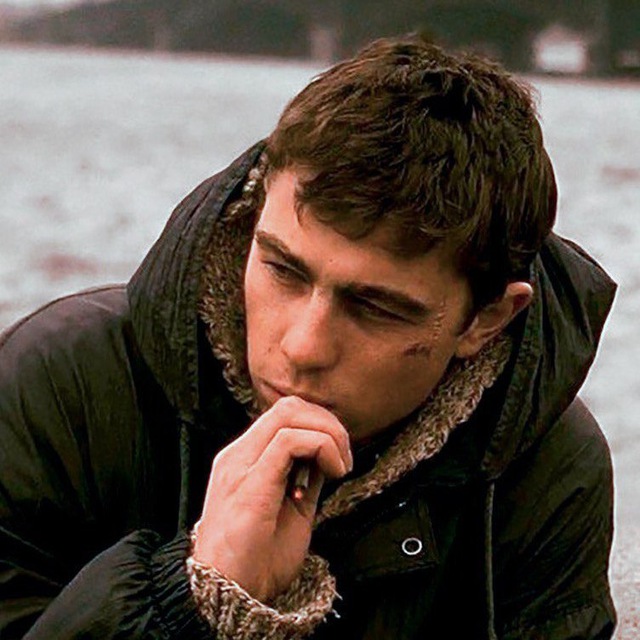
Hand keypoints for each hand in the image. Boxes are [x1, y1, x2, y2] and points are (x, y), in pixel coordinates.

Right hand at [192, 396, 352, 601]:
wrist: (228, 595)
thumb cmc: (258, 559)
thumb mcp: (292, 509)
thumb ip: (306, 478)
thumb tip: (329, 455)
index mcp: (245, 460)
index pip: (284, 416)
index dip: (319, 424)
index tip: (340, 454)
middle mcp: (238, 455)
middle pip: (288, 407)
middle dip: (328, 423)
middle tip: (344, 456)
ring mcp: (240, 465)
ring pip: (289, 414)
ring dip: (328, 434)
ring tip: (341, 465)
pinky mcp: (250, 482)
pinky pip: (289, 441)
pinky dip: (321, 447)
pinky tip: (333, 472)